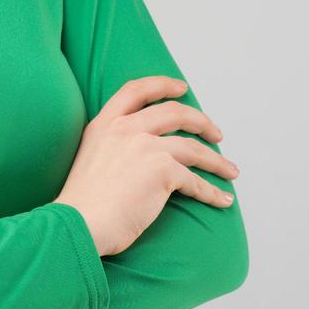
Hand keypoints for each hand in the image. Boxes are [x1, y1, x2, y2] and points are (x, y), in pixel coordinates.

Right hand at [54, 76, 238, 256]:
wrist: (78, 224)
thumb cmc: (82, 205)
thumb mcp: (91, 159)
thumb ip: (112, 147)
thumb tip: (141, 156)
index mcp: (105, 124)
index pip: (136, 90)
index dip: (162, 85)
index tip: (182, 88)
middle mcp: (126, 129)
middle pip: (175, 112)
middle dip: (202, 121)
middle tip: (216, 134)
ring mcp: (145, 147)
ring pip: (193, 147)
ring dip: (217, 160)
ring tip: (230, 171)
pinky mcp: (162, 170)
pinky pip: (195, 181)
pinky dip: (213, 192)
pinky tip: (222, 199)